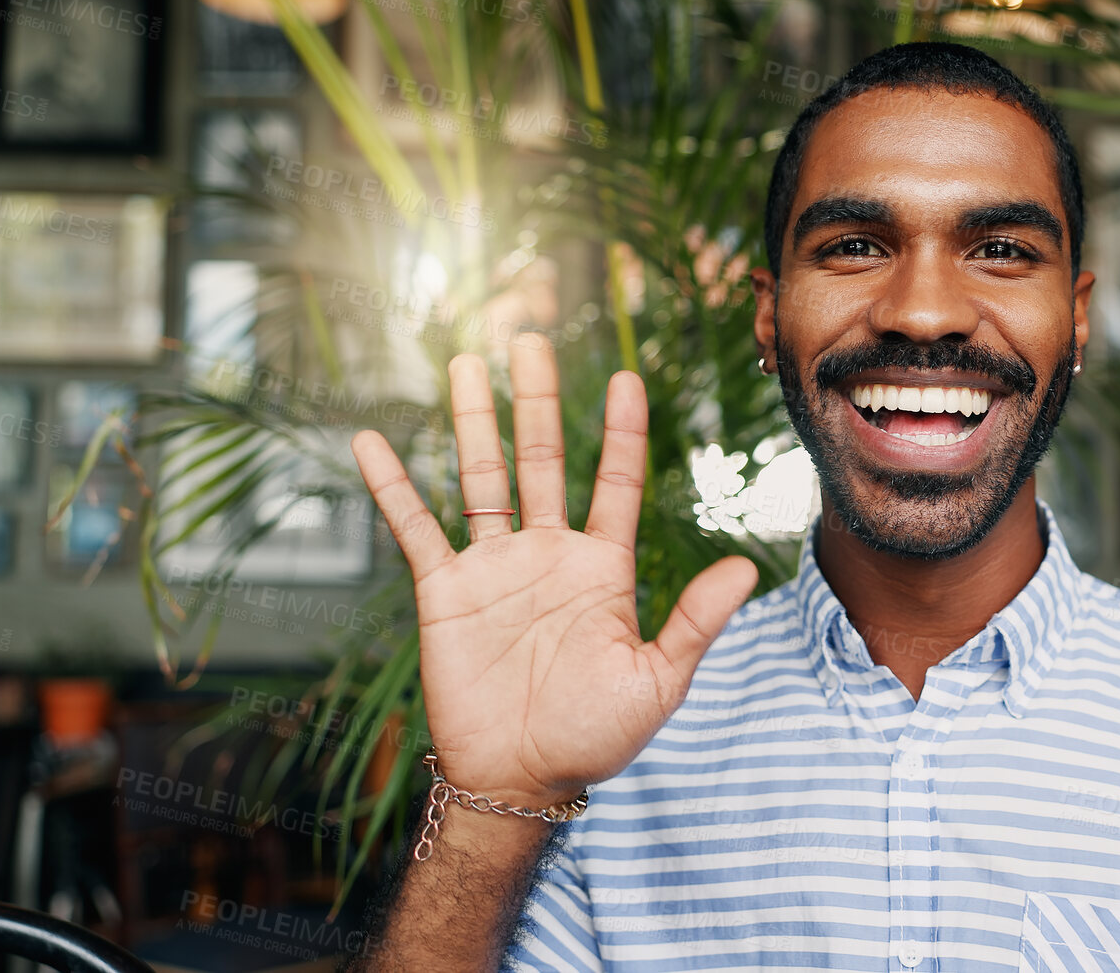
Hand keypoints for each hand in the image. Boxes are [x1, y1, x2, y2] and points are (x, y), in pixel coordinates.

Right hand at [351, 333, 758, 807]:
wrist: (521, 779)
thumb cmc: (596, 736)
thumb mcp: (659, 681)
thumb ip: (696, 621)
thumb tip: (747, 570)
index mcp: (603, 567)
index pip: (614, 482)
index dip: (623, 431)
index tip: (626, 376)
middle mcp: (548, 553)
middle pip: (543, 458)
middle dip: (537, 400)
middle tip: (529, 339)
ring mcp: (494, 567)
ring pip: (481, 476)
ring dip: (471, 421)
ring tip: (464, 363)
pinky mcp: (444, 590)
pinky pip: (414, 528)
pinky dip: (393, 486)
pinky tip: (372, 441)